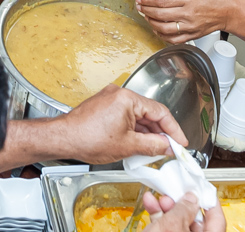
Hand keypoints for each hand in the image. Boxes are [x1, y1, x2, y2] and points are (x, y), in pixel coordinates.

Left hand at [51, 84, 187, 163]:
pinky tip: (139, 143)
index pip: (160, 111)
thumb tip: (167, 146)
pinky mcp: (103, 107)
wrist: (63, 139)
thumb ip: (153, 146)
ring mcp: (110, 99)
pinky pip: (126, 116)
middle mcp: (119, 94)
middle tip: (170, 148)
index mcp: (127, 98)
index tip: (181, 142)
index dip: (173, 129)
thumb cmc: (88, 138)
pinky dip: (134, 129)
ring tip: (155, 149)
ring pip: (137, 115)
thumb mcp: (128, 146)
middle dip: (160, 132)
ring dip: (147, 132)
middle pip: (149, 112)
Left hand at [136, 0, 238, 43]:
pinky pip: (173, 39)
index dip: (147, 0)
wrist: (230, 12)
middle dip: (146, 10)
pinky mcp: (192, 36)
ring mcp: (190, 27)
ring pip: (163, 28)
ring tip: (147, 16)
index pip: (162, 1)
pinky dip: (162, 35)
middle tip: (139, 6)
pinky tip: (157, 29)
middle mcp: (188, 14)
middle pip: (160, 14)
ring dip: (151, 23)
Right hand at [142, 192, 225, 231]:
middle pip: (196, 222)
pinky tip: (151, 206)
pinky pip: (167, 231)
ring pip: (179, 225)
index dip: (209, 202)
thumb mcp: (172, 225)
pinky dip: (159, 218)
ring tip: (158, 198)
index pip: (217, 220)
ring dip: (167, 209)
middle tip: (175, 192)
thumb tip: (190, 199)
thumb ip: (184, 209)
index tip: (202, 189)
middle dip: (182, 204)